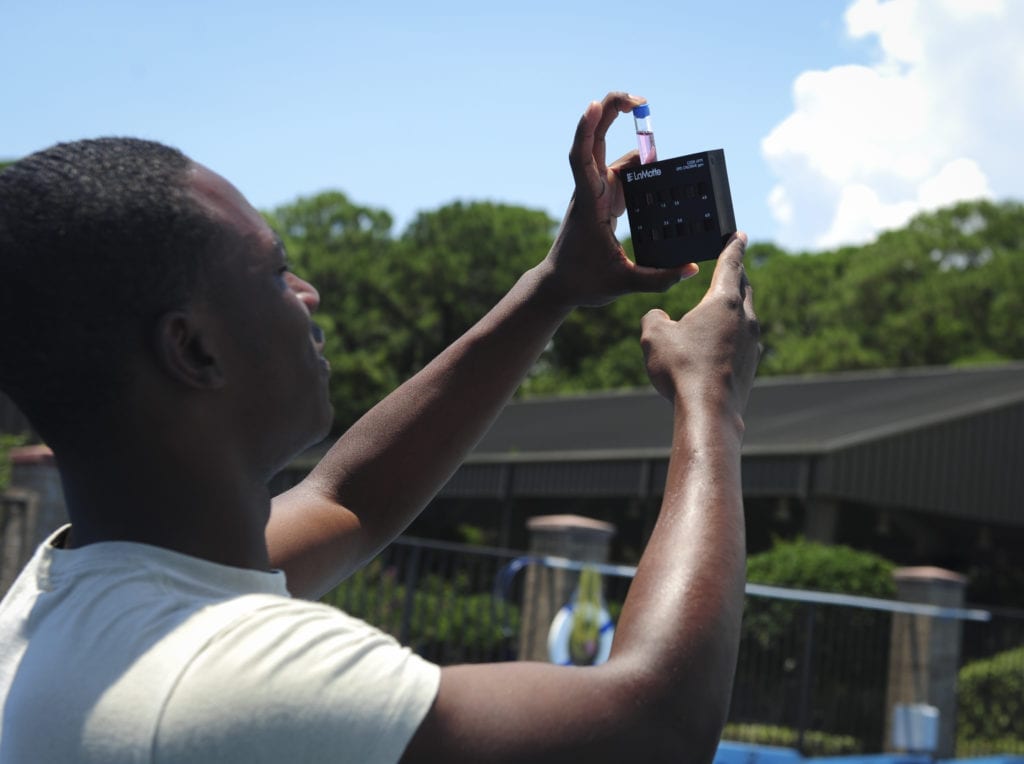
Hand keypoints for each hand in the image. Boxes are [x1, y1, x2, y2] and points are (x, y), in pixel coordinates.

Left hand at [539, 92, 698, 307]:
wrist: (559, 285)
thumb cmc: (584, 283)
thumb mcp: (623, 284)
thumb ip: (659, 278)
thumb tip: (691, 269)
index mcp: (590, 204)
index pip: (582, 159)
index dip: (587, 130)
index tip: (595, 105)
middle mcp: (590, 191)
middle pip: (593, 141)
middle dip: (611, 112)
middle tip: (639, 99)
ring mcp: (595, 191)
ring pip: (606, 150)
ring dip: (624, 129)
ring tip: (646, 113)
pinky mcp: (602, 197)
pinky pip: (618, 168)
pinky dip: (635, 159)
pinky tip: (652, 157)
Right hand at [640, 233, 760, 415]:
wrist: (708, 412)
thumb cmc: (681, 369)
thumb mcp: (653, 336)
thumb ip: (653, 317)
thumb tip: (659, 317)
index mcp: (723, 301)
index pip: (731, 263)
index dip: (733, 246)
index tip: (739, 235)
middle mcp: (744, 318)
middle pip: (743, 286)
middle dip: (736, 274)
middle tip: (730, 266)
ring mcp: (752, 342)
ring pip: (745, 314)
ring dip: (733, 306)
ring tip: (718, 307)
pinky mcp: (751, 365)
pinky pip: (743, 339)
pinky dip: (731, 333)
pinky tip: (716, 344)